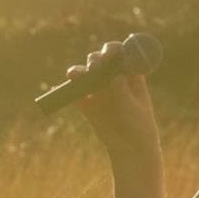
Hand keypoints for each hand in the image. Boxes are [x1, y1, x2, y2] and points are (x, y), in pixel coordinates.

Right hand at [67, 40, 160, 165]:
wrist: (129, 147)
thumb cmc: (139, 125)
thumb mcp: (133, 108)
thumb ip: (123, 93)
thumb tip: (114, 76)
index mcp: (129, 73)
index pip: (120, 53)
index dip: (112, 50)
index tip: (108, 54)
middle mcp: (112, 76)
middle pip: (99, 59)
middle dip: (95, 60)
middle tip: (94, 68)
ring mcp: (98, 88)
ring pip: (85, 73)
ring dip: (78, 71)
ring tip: (75, 75)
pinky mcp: (86, 102)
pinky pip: (74, 92)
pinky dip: (67, 89)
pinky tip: (59, 89)